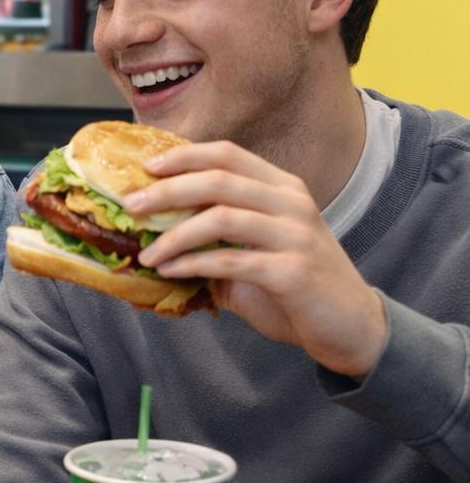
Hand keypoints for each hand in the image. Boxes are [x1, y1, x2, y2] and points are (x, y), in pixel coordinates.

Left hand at [131, 140, 386, 377]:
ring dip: (174, 236)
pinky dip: (192, 264)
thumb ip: (216, 237)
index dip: (184, 156)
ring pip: (221, 218)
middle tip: (131, 206)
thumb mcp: (256, 251)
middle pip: (218, 180)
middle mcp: (292, 203)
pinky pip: (231, 260)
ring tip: (146, 254)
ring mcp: (296, 235)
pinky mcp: (293, 272)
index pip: (228, 155)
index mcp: (283, 188)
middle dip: (167, 191)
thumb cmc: (295, 287)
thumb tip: (154, 232)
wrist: (351, 327)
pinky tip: (169, 272)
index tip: (147, 166)